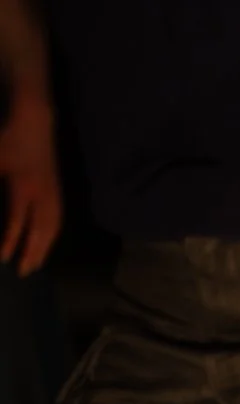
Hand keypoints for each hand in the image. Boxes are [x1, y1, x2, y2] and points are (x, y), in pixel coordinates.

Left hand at [0, 95, 61, 274]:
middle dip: (34, 252)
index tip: (3, 259)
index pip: (18, 221)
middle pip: (43, 230)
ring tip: (36, 261)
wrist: (35, 116)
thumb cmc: (9, 137)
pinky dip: (51, 233)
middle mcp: (43, 193)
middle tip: (24, 272)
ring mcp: (53, 191)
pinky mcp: (56, 188)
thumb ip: (0, 193)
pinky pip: (56, 217)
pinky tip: (44, 239)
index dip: (10, 241)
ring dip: (45, 246)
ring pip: (53, 225)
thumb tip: (4, 218)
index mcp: (24, 187)